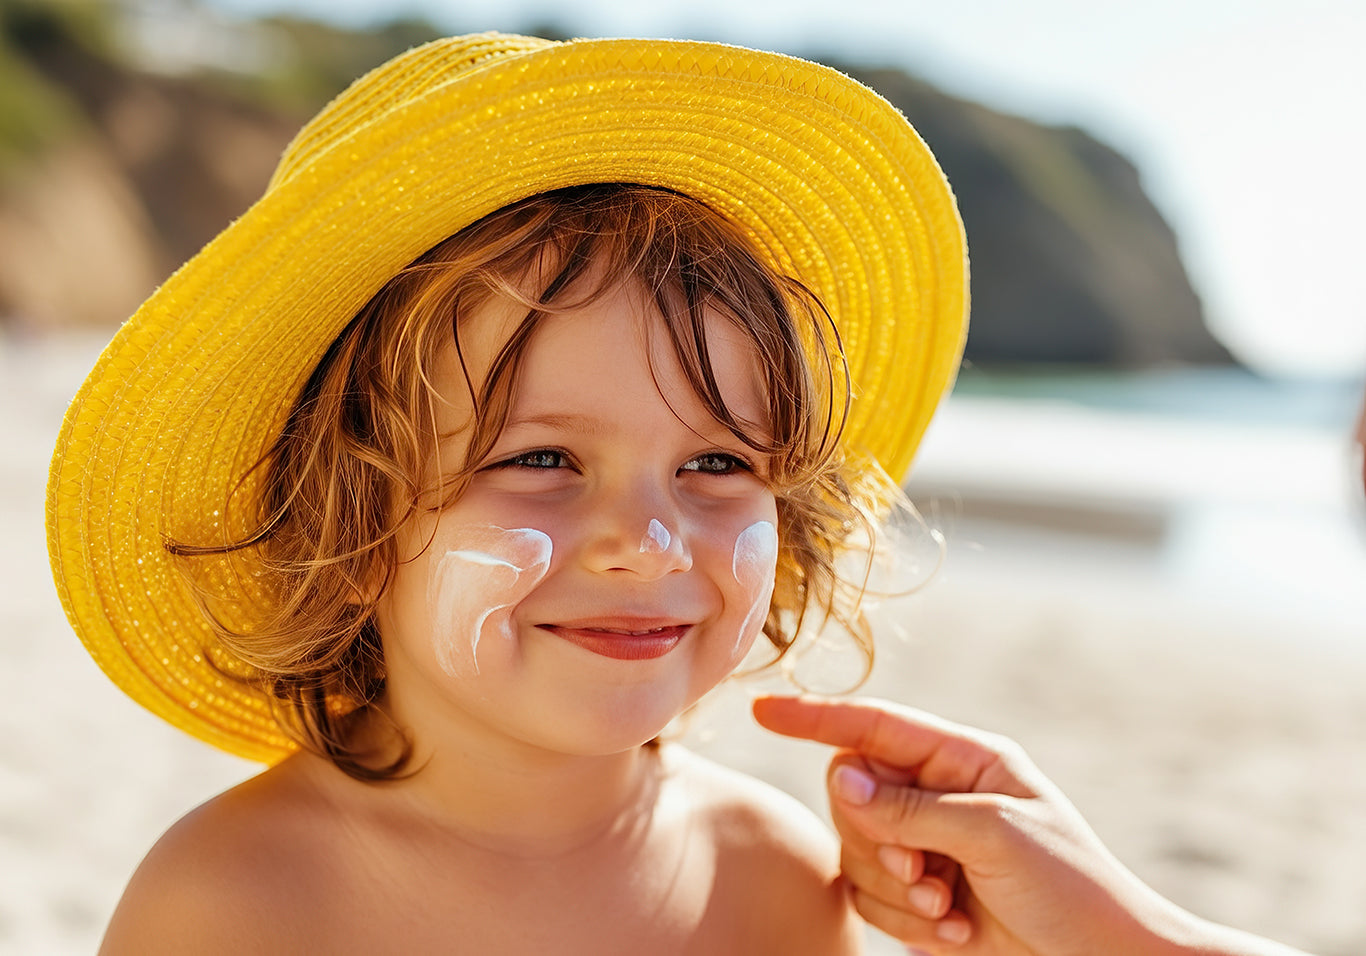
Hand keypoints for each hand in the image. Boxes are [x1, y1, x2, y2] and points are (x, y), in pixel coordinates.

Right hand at [752, 694, 1224, 955]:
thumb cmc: (1071, 885)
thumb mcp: (994, 835)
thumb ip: (911, 807)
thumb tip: (842, 776)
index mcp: (964, 760)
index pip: (875, 726)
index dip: (816, 718)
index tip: (762, 711)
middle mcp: (938, 795)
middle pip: (853, 794)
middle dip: (876, 840)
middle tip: (924, 874)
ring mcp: (926, 843)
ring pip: (854, 850)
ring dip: (894, 889)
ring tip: (948, 910)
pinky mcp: (919, 892)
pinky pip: (867, 896)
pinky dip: (901, 919)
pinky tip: (953, 931)